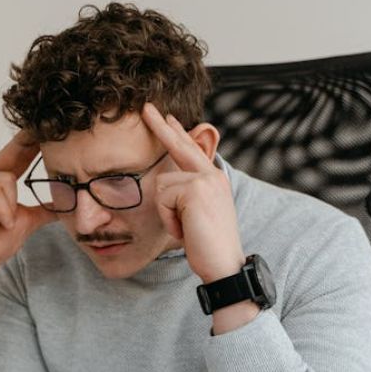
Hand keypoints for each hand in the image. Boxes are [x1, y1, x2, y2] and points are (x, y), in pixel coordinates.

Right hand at [0, 131, 56, 279]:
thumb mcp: (27, 222)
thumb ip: (44, 209)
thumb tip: (68, 202)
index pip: (16, 158)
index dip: (29, 143)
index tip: (44, 128)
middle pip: (9, 156)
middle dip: (24, 143)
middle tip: (39, 127)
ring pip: (5, 179)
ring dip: (12, 206)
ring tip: (7, 223)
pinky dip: (3, 210)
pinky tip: (2, 223)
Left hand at [141, 103, 244, 283]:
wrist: (224, 265)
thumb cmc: (208, 246)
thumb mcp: (197, 215)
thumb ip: (187, 195)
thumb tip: (167, 184)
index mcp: (214, 179)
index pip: (192, 150)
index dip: (178, 133)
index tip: (167, 117)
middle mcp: (212, 175)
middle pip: (180, 145)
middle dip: (160, 126)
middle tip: (146, 107)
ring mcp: (205, 179)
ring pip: (162, 184)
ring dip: (166, 213)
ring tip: (185, 228)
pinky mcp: (195, 188)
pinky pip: (162, 198)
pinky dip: (168, 219)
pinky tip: (185, 230)